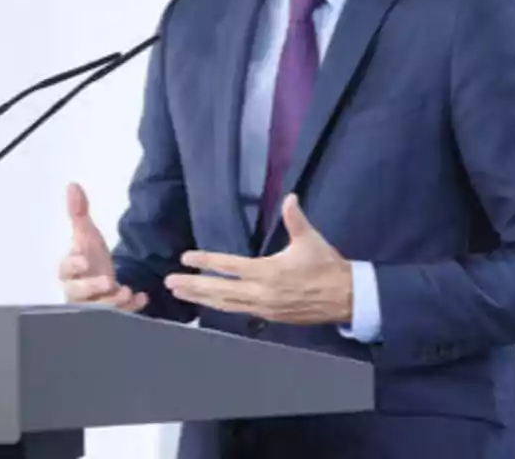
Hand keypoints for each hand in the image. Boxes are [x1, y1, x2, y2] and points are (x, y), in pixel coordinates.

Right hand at [58, 182, 147, 312]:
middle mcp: (77, 290)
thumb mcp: (86, 235)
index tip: (84, 260)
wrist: (100, 279)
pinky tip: (140, 298)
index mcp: (69, 270)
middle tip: (108, 281)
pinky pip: (117, 315)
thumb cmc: (89, 257)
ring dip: (111, 302)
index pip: (65, 269)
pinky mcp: (108, 315)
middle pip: (77, 294)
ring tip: (126, 292)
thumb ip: (78, 213)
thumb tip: (73, 185)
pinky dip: (129, 308)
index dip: (73, 265)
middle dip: (92, 288)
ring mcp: (91, 305)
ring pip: (96, 308)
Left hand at [164, 193, 351, 323]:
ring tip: (180, 293)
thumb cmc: (326, 265)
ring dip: (201, 298)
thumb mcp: (311, 239)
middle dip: (193, 285)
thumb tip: (290, 197)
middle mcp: (261, 293)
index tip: (187, 258)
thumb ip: (296, 219)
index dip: (207, 261)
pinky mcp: (268, 317)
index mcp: (268, 272)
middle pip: (220, 290)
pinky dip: (220, 307)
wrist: (344, 297)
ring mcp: (263, 308)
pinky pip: (237, 311)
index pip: (230, 266)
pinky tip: (208, 304)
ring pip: (225, 304)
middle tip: (170, 282)